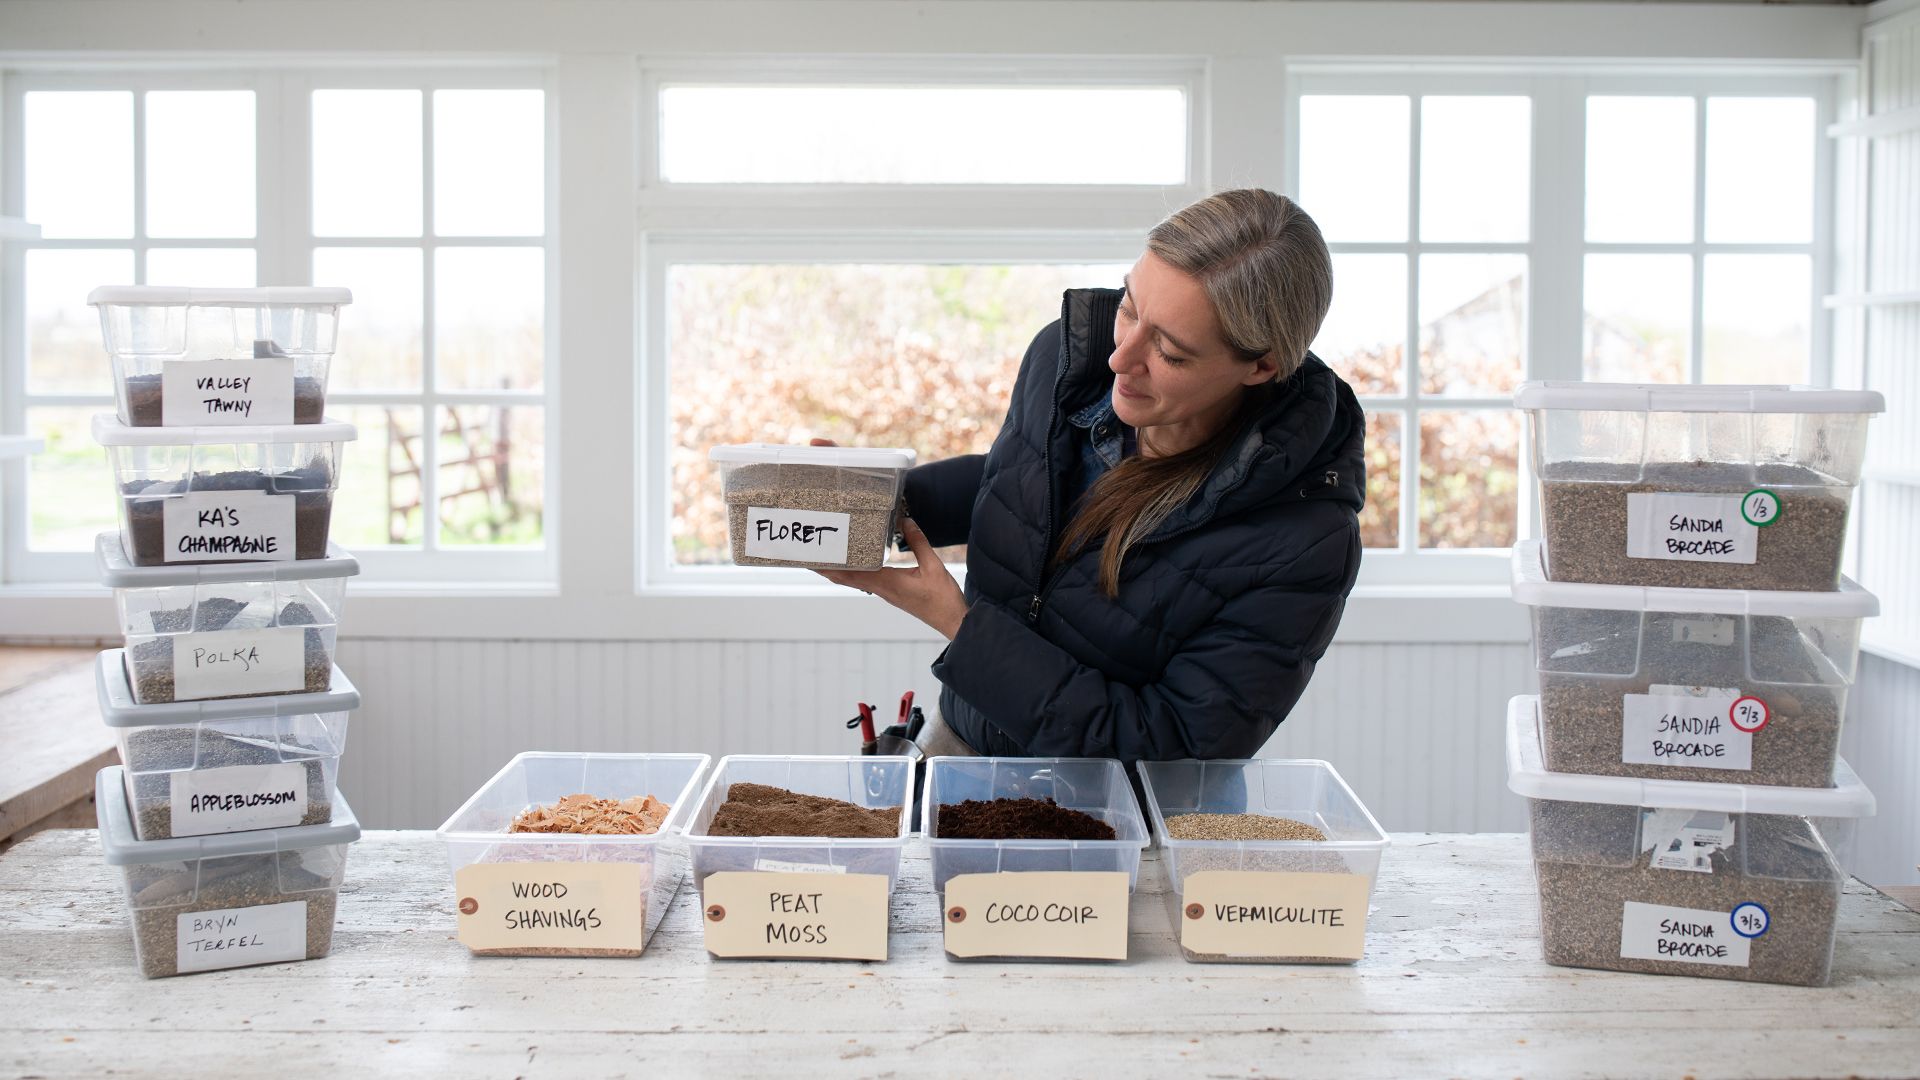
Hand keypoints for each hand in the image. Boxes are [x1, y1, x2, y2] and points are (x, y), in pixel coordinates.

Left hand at [816, 517, 968, 640]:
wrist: (952, 621)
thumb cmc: (942, 598)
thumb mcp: (933, 566)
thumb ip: (918, 542)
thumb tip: (906, 521)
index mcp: (887, 582)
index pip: (851, 573)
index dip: (830, 566)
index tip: (814, 558)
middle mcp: (881, 589)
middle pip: (846, 578)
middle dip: (826, 568)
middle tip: (809, 556)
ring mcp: (885, 592)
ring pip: (854, 580)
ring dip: (838, 571)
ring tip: (825, 558)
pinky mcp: (892, 593)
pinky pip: (866, 581)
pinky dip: (854, 573)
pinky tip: (854, 564)